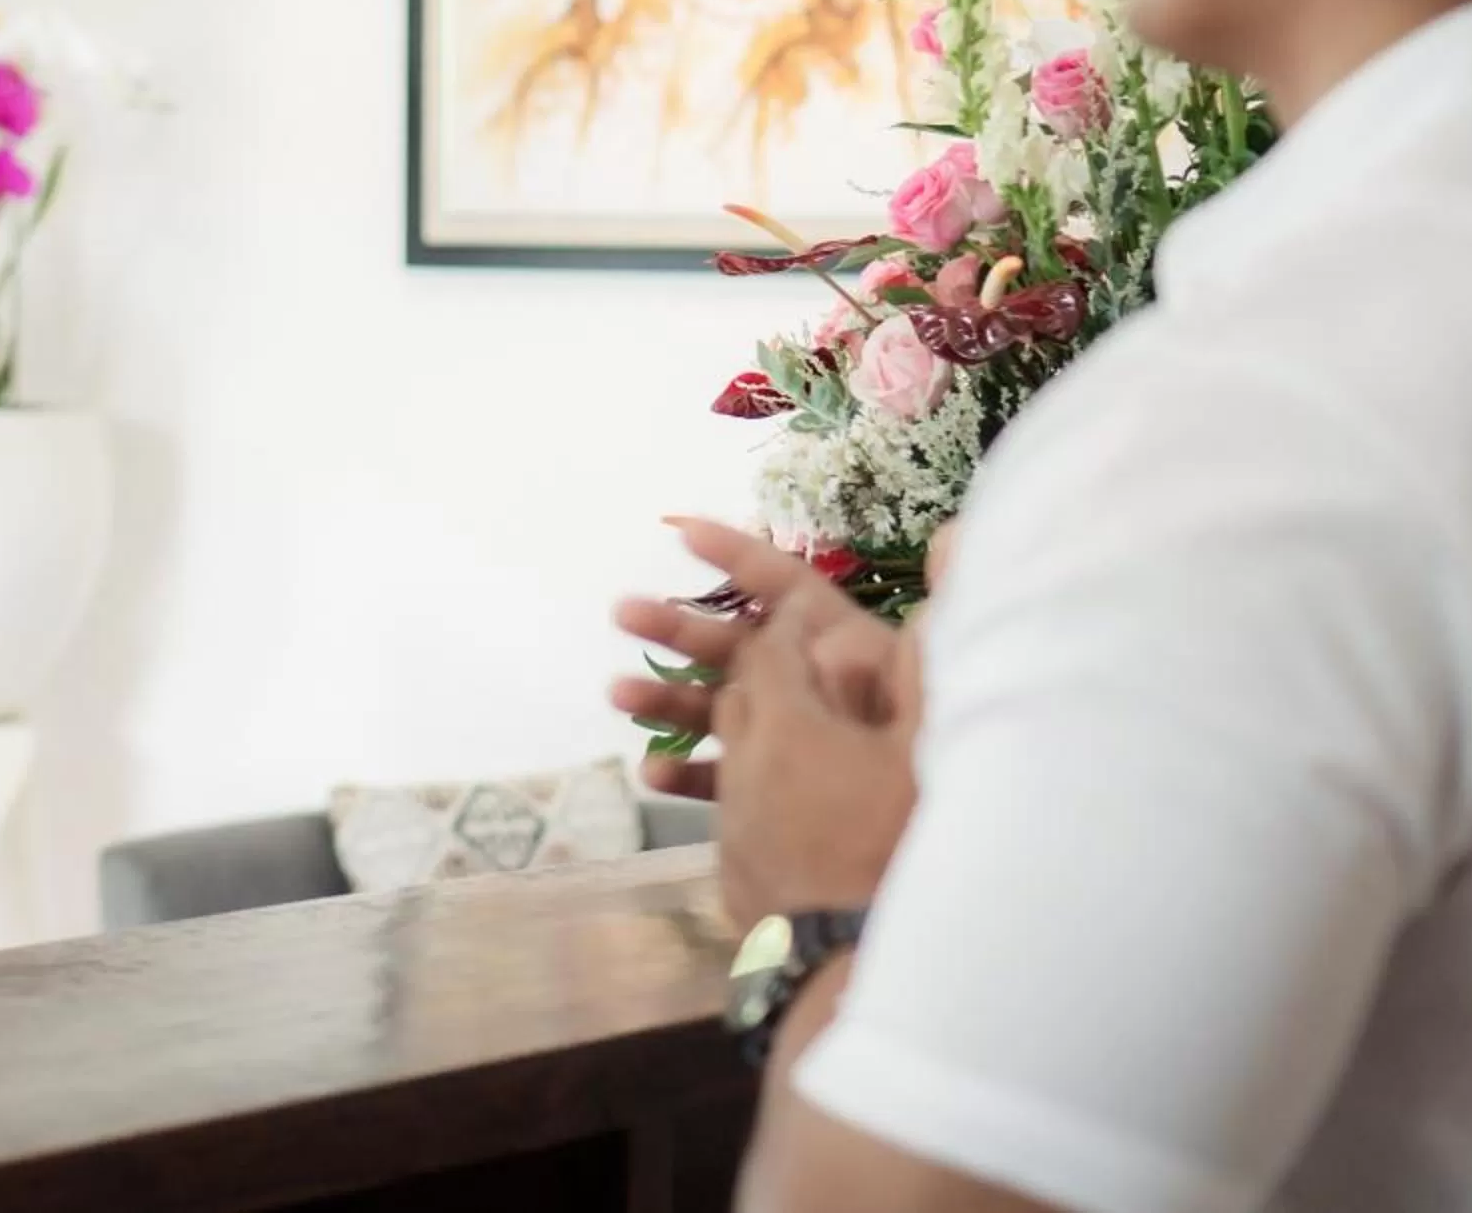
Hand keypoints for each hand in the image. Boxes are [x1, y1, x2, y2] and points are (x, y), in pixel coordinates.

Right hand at [611, 519, 922, 926]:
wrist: (852, 942)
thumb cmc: (838, 829)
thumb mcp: (803, 728)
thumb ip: (779, 663)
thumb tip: (773, 618)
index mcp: (857, 665)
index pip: (794, 589)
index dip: (739, 556)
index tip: (679, 530)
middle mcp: (836, 699)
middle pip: (753, 644)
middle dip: (683, 625)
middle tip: (622, 613)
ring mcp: (813, 753)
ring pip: (735, 707)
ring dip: (671, 696)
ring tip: (614, 696)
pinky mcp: (792, 806)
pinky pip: (738, 773)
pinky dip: (694, 769)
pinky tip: (652, 774)